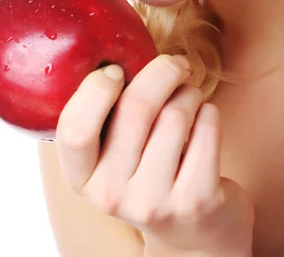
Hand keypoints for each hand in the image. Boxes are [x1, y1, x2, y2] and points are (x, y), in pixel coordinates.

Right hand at [55, 54, 254, 255]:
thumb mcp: (112, 152)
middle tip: (174, 63)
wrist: (191, 232)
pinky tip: (204, 120)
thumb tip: (116, 51)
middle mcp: (111, 194)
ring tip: (189, 99)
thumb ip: (105, 113)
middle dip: (161, 71)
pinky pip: (207, 127)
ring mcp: (153, 202)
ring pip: (176, 114)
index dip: (95, 90)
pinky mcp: (195, 201)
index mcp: (81, 176)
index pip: (74, 130)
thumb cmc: (148, 170)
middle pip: (135, 109)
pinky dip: (209, 111)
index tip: (116, 71)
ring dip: (189, 93)